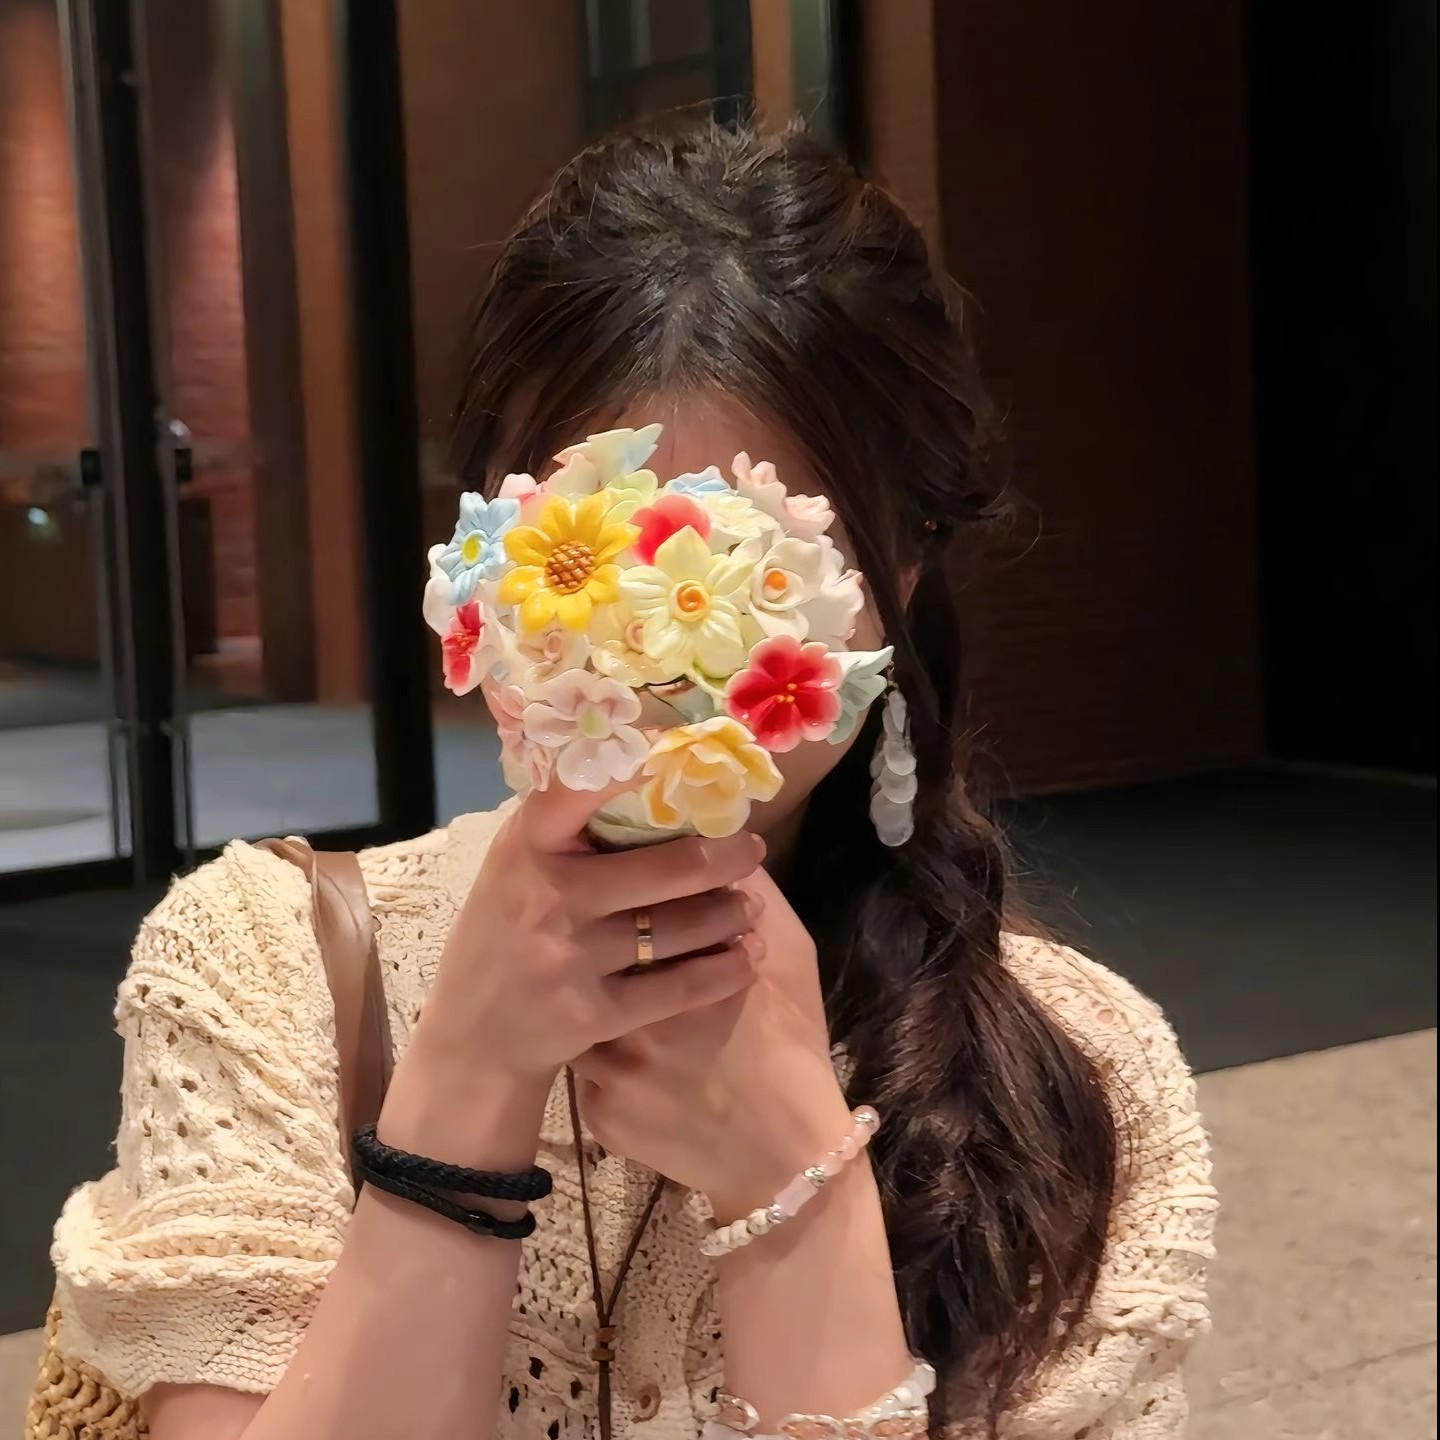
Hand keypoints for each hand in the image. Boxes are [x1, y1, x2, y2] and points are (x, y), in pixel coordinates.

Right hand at [381, 785, 765, 1164]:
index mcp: (525, 849)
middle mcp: (549, 897)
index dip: (635, 765)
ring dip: (729, 914)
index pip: (576, 790)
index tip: (683, 753)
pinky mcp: (593, 1014)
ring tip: (749, 906)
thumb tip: (639, 771)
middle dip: (725, 856)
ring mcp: (571, 957)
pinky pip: (677, 988)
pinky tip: (746, 959)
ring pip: (679, 927)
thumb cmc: (501, 941)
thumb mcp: (511, 873)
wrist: (471, 1042)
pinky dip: (722, 971)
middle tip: (752, 848)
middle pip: (664, 866)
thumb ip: (561, 833)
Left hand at [573, 865, 851, 1219]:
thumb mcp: (788, 956)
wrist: (785, 1157)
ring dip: (589, 994)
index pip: (629, 908)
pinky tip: (620, 1044)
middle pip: (592, 956)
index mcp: (680, 971)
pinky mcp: (600, 1114)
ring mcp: (612, 1072)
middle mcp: (635, 1019)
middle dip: (592, 935)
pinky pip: (585, 1068)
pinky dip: (599, 1052)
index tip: (625, 869)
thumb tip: (721, 841)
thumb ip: (754, 896)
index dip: (623, 886)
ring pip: (580, 1011)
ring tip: (599, 979)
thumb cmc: (792, 1044)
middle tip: (600, 919)